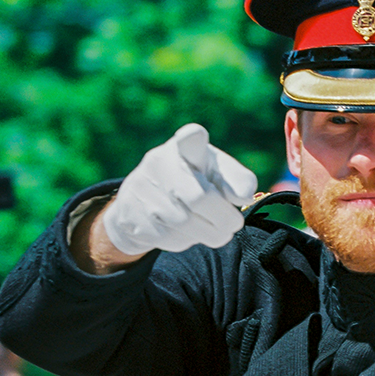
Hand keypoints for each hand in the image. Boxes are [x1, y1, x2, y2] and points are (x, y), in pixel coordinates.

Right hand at [102, 123, 257, 254]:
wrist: (141, 203)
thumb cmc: (194, 182)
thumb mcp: (218, 174)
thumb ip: (238, 180)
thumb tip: (243, 197)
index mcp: (183, 148)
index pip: (189, 139)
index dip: (192, 137)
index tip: (195, 134)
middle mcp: (158, 163)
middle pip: (200, 198)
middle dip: (224, 218)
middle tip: (233, 225)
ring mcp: (141, 190)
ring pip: (186, 224)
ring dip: (209, 234)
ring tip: (214, 230)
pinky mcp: (131, 217)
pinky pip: (169, 238)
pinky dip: (186, 241)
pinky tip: (186, 232)